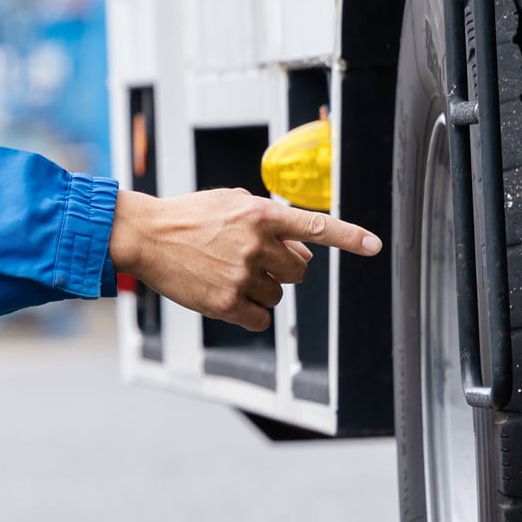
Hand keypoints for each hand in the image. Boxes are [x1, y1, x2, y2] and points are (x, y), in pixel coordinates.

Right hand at [109, 189, 380, 330]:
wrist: (146, 236)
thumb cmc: (190, 218)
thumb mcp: (232, 203)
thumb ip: (270, 221)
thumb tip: (303, 252)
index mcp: (260, 214)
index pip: (315, 226)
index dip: (349, 236)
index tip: (375, 246)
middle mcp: (255, 243)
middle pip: (298, 271)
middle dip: (283, 269)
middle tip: (256, 261)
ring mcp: (241, 274)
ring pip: (278, 296)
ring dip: (262, 289)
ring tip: (229, 273)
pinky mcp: (226, 302)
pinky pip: (260, 318)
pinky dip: (250, 312)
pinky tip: (227, 296)